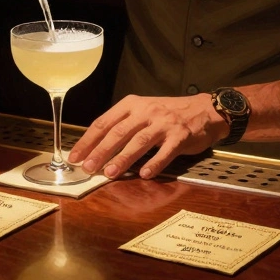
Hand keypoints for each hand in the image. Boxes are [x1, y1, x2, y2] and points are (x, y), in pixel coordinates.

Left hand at [68, 94, 229, 178]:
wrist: (204, 110)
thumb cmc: (168, 113)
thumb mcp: (143, 110)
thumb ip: (123, 125)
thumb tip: (96, 147)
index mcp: (133, 105)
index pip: (104, 122)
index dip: (88, 140)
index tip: (75, 156)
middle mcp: (147, 112)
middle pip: (119, 133)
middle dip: (100, 151)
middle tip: (88, 168)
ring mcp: (164, 123)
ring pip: (139, 142)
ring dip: (123, 159)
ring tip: (109, 173)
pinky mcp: (180, 136)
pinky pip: (165, 152)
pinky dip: (154, 163)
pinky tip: (144, 175)